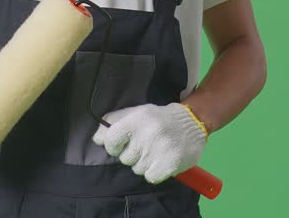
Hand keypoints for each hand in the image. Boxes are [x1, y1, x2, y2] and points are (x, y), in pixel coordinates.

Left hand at [91, 102, 207, 184]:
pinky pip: (150, 177)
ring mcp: (158, 150)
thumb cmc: (158, 118)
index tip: (121, 144)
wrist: (191, 122)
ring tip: (155, 150)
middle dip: (132, 154)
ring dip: (144, 163)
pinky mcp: (169, 164)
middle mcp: (146, 135)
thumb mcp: (136, 112)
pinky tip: (161, 160)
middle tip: (145, 144)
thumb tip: (97, 139)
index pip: (110, 141)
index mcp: (136, 120)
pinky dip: (154, 172)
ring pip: (137, 169)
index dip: (113, 146)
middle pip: (124, 158)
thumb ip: (114, 122)